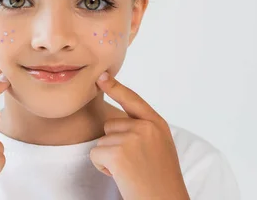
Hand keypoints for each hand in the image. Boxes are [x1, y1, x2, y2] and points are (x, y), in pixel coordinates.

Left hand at [90, 72, 189, 199]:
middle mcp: (146, 127)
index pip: (133, 100)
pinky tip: (121, 176)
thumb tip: (115, 123)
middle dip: (114, 145)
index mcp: (158, 124)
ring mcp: (133, 138)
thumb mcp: (160, 147)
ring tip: (130, 172)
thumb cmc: (161, 181)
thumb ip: (144, 130)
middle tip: (134, 165)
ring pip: (102, 141)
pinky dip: (102, 167)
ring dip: (109, 158)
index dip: (116, 87)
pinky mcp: (119, 153)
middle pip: (110, 125)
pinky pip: (95, 154)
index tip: (101, 76)